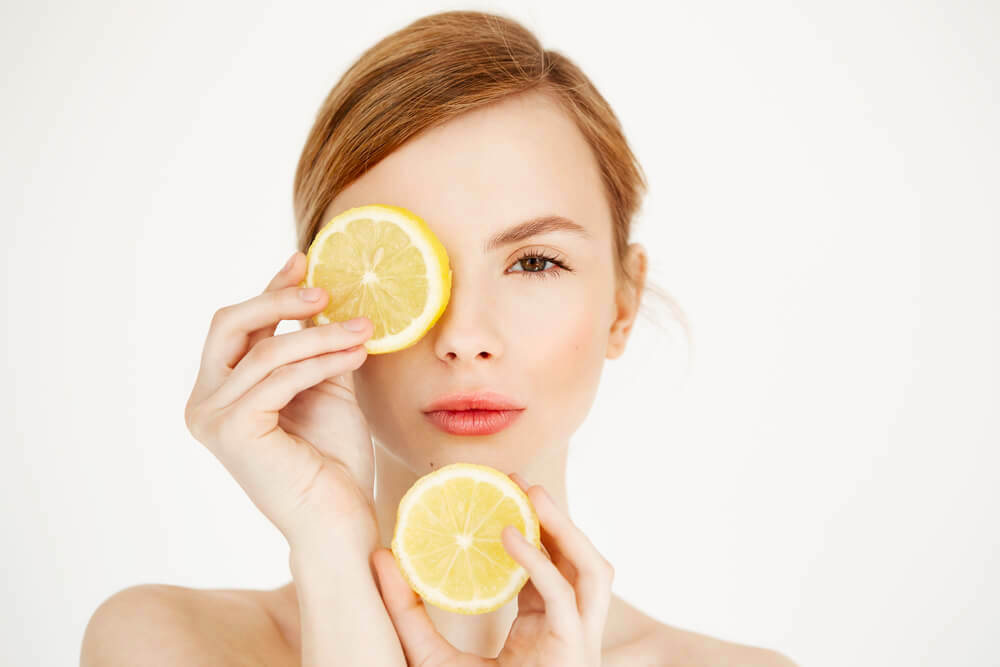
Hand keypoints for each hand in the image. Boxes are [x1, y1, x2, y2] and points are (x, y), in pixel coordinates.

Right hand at [184, 251, 377, 546]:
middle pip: (228, 324)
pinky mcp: (232, 431)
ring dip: (321, 334)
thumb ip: (315, 346)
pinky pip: (281, 377)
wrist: (340, 520)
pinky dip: (321, 360)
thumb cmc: (332, 461)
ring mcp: (211, 418)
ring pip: (266, 351)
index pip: (236, 327)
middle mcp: (203, 403)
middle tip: (329, 290)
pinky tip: (356, 353)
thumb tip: (326, 295)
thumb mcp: (325, 387)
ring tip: (366, 330)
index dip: (269, 290)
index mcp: (218, 392)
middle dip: (280, 299)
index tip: (304, 260)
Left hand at [372, 473, 613, 666]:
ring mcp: (577, 646)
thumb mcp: (428, 655)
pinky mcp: (572, 654)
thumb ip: (407, 610)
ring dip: (567, 530)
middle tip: (517, 481)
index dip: (534, 530)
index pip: (552, 571)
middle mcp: (568, 635)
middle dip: (558, 519)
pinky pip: (563, 598)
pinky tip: (508, 535)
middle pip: (585, 564)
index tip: (501, 493)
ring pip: (595, 574)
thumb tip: (379, 556)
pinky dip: (540, 563)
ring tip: (529, 494)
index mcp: (543, 633)